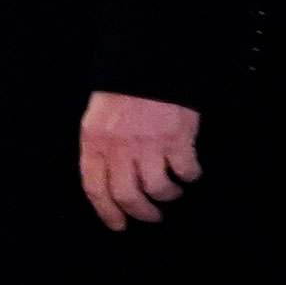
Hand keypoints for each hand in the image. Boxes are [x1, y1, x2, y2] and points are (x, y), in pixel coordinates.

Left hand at [78, 91, 199, 231]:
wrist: (151, 59)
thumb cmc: (123, 87)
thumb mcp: (98, 116)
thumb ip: (100, 148)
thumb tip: (108, 184)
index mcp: (95, 140)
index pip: (96, 188)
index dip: (107, 213)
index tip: (118, 224)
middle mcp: (120, 146)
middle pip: (128, 196)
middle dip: (141, 213)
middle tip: (151, 215)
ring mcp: (149, 143)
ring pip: (158, 189)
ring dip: (167, 196)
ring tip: (171, 192)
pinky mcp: (177, 138)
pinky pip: (185, 172)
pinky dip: (189, 177)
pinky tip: (189, 172)